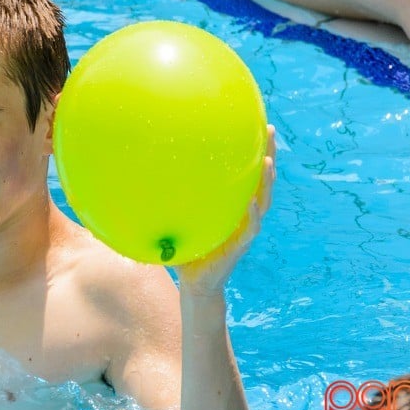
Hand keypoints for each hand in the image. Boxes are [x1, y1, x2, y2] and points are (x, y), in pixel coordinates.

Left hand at [174, 125, 275, 295]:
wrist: (195, 285)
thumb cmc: (184, 250)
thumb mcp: (177, 219)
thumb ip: (166, 199)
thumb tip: (138, 173)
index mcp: (232, 206)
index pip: (246, 173)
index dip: (252, 150)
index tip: (255, 124)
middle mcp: (243, 214)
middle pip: (261, 180)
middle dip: (269, 155)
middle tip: (270, 129)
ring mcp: (244, 230)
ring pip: (262, 201)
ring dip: (267, 182)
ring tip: (268, 161)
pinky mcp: (239, 247)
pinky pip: (250, 228)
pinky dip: (251, 215)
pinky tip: (251, 201)